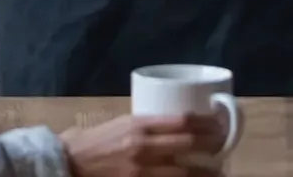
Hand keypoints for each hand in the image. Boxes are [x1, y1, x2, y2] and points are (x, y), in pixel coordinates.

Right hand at [61, 114, 225, 176]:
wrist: (68, 164)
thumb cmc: (93, 141)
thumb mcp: (121, 123)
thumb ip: (146, 125)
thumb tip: (175, 124)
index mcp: (139, 124)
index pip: (182, 120)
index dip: (205, 123)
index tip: (218, 123)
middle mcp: (144, 146)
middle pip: (188, 144)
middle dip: (211, 145)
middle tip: (224, 145)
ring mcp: (142, 170)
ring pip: (184, 172)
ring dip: (205, 173)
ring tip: (218, 172)